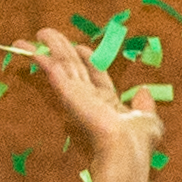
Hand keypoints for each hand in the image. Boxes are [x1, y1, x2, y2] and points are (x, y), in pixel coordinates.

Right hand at [22, 22, 163, 170]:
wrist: (126, 148)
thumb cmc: (138, 140)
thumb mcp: (148, 119)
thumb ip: (145, 105)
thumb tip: (144, 91)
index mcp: (107, 100)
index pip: (93, 74)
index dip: (87, 58)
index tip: (80, 46)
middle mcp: (88, 96)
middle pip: (72, 65)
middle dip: (61, 48)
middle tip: (46, 34)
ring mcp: (76, 95)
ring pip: (62, 64)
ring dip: (50, 47)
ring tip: (38, 32)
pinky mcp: (67, 94)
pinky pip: (54, 72)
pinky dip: (42, 60)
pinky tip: (32, 49)